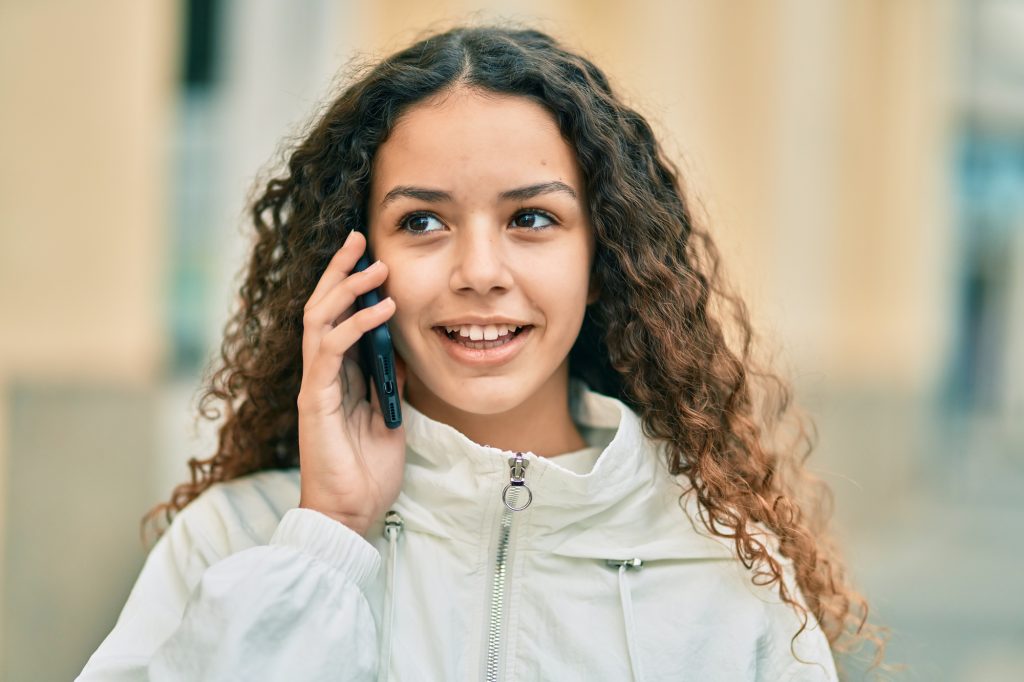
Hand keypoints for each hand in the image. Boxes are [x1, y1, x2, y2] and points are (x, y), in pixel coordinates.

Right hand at [296, 229, 406, 536]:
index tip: (369, 255)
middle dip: (340, 271)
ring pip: (320, 319)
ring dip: (347, 288)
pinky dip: (355, 324)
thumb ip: (389, 380)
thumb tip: (399, 348)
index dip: (350, 284)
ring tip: (375, 267)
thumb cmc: (368, 470)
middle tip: (360, 239)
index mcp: (339, 375)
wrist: (351, 513)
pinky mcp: (314, 399)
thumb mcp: (391, 415)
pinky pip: (329, 350)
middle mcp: (322, 373)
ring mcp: (315, 384)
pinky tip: (381, 310)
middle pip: (322, 307)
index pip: (338, 316)